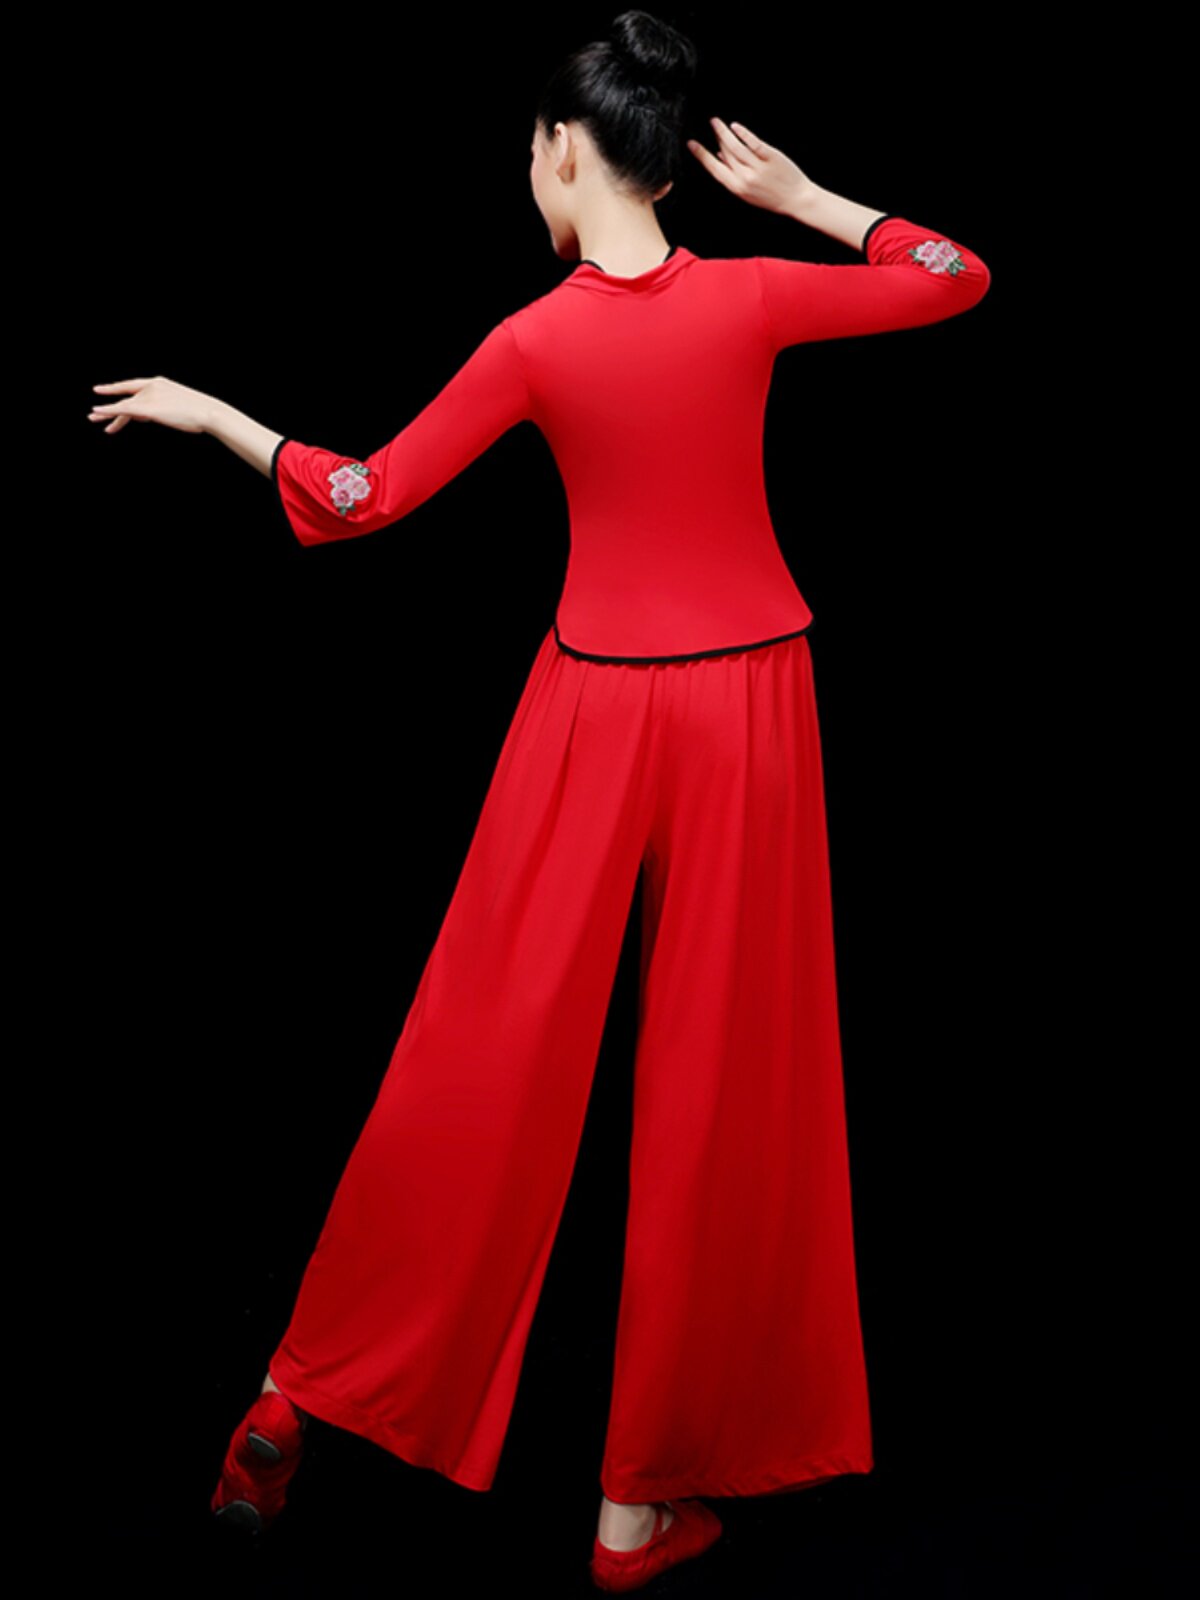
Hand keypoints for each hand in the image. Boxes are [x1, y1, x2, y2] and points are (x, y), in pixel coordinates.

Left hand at [88, 376, 213, 435]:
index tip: (104, 389)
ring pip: (123, 405)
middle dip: (110, 407)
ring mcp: (149, 396)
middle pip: (126, 398)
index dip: (118, 388)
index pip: (134, 385)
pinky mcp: (147, 407)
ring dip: (106, 413)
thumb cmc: (200, 413)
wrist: (207, 412)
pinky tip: (97, 411)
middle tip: (94, 413)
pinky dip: (108, 410)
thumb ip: (163, 408)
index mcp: (159, 383)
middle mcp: (151, 386)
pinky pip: (123, 409)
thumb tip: (150, 416)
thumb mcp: (179, 407)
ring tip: (93, 418)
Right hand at [686, 118, 817, 214]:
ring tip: (716, 122)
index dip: (701, 155)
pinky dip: (742, 133)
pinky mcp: (771, 157)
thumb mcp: (747, 193)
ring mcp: (758, 167)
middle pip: (725, 153)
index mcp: (737, 188)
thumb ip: (733, 176)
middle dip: (715, 137)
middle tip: (710, 124)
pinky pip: (753, 143)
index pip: (714, 169)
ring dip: (723, 132)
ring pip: (736, 147)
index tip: (691, 144)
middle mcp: (746, 178)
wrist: (796, 199)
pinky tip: (735, 126)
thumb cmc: (771, 197)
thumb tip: (719, 157)